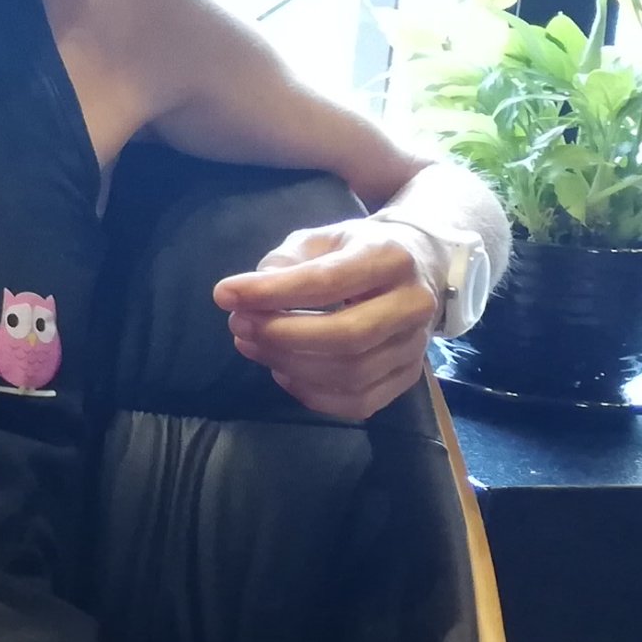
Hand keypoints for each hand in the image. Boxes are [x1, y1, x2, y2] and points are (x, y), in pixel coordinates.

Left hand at [212, 218, 442, 421]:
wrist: (417, 268)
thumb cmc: (354, 252)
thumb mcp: (320, 239)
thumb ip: (286, 261)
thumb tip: (250, 297)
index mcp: (391, 258)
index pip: (328, 281)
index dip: (272, 292)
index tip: (224, 295)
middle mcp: (413, 304)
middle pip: (346, 335)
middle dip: (281, 336)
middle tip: (238, 326)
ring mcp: (416, 346)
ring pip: (351, 373)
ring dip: (289, 364)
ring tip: (252, 345)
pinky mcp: (409, 377)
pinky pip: (359, 402)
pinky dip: (312, 394)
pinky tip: (283, 371)